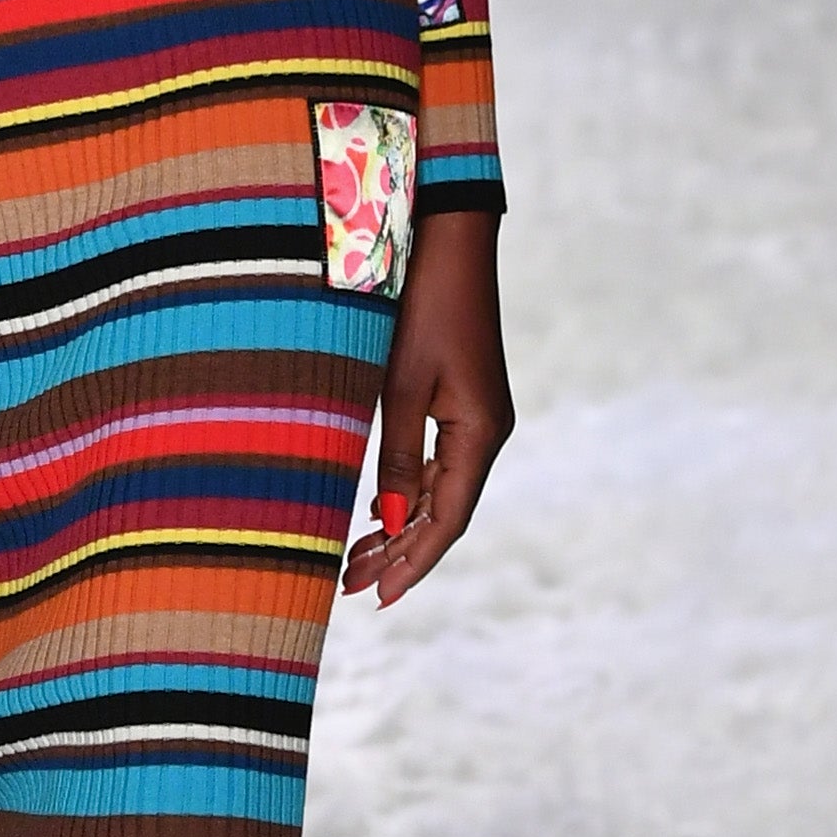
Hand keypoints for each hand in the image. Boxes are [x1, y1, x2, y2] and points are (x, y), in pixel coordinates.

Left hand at [340, 208, 512, 610]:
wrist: (448, 238)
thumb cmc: (422, 304)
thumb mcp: (401, 383)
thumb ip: (398, 454)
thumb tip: (392, 518)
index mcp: (480, 433)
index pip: (447, 520)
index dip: (413, 564)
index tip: (378, 599)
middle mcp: (486, 432)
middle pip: (444, 512)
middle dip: (398, 552)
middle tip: (350, 588)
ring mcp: (477, 416)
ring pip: (441, 490)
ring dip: (401, 524)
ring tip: (355, 559)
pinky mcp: (463, 399)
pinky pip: (440, 462)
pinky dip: (409, 490)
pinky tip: (379, 506)